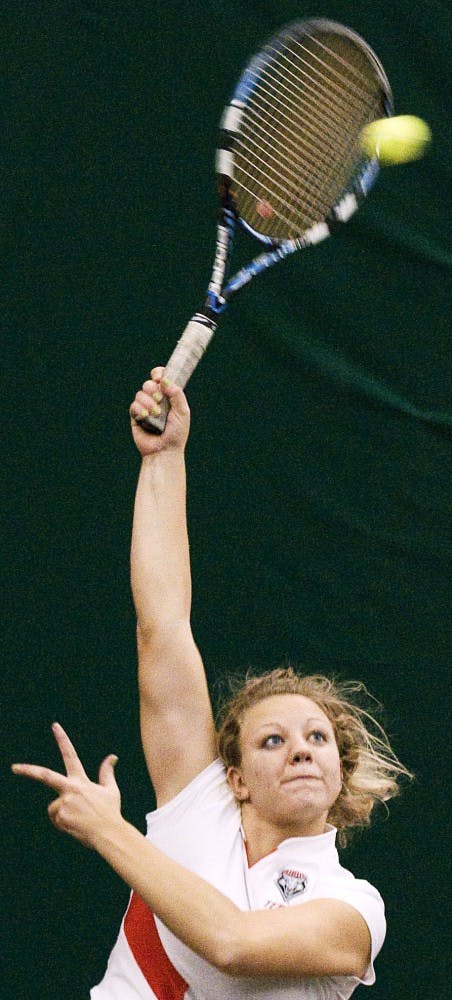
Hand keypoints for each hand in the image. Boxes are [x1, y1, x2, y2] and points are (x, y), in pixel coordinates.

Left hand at [12, 723, 121, 849]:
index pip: (71, 755)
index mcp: (81, 781)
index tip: (55, 726)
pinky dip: (64, 823)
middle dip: (28, 771)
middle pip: (45, 776)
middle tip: (14, 767)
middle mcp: (71, 789)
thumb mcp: (111, 790)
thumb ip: (107, 772)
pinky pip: (56, 818)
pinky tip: (76, 826)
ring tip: (80, 818)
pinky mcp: (60, 817)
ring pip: (54, 806)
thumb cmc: (110, 812)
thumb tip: (112, 756)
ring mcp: (64, 803)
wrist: (109, 833)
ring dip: (63, 812)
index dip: (63, 739)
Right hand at [130, 367, 190, 456]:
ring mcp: (145, 407)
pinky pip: (134, 405)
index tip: (159, 378)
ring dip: (148, 402)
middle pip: (148, 383)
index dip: (158, 374)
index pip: (161, 377)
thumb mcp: (182, 412)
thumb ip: (176, 394)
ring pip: (140, 394)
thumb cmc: (177, 434)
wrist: (165, 451)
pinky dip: (140, 409)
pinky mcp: (136, 417)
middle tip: (159, 399)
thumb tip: (165, 380)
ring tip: (155, 414)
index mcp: (168, 396)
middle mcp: (156, 400)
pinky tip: (146, 416)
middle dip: (153, 390)